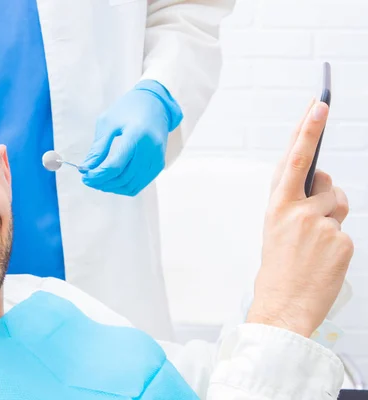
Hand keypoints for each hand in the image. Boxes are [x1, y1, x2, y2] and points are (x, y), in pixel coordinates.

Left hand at [81, 80, 181, 196]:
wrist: (155, 103)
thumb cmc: (128, 110)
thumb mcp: (108, 123)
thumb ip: (98, 148)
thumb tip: (85, 169)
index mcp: (136, 135)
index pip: (114, 166)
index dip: (97, 176)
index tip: (84, 177)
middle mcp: (150, 149)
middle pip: (122, 178)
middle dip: (102, 183)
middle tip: (88, 179)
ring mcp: (157, 158)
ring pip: (131, 185)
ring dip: (112, 187)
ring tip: (98, 181)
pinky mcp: (159, 164)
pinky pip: (139, 184)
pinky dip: (123, 187)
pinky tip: (112, 181)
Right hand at [246, 101, 353, 337]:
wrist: (283, 304)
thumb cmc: (277, 266)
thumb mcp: (275, 226)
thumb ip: (294, 199)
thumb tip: (321, 182)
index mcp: (277, 204)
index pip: (295, 157)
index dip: (307, 129)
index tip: (319, 105)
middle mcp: (297, 210)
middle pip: (325, 181)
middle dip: (324, 193)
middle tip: (311, 218)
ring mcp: (320, 225)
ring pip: (339, 204)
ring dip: (332, 218)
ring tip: (316, 244)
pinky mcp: (340, 241)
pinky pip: (346, 230)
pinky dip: (338, 243)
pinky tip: (324, 259)